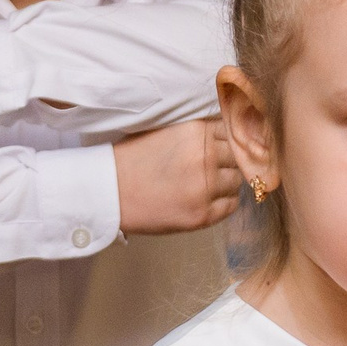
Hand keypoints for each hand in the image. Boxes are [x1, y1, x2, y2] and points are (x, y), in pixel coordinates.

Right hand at [115, 117, 240, 234]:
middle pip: (237, 156)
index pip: (231, 132)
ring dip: (226, 182)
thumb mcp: (164, 130)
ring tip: (204, 185)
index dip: (224, 141)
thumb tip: (226, 134)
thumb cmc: (131, 159)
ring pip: (236, 181)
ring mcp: (205, 188)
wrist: (108, 192)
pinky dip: (223, 202)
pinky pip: (231, 205)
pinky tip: (205, 199)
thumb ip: (195, 131)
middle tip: (209, 168)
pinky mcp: (202, 214)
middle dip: (226, 161)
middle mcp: (204, 157)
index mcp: (195, 131)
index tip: (217, 148)